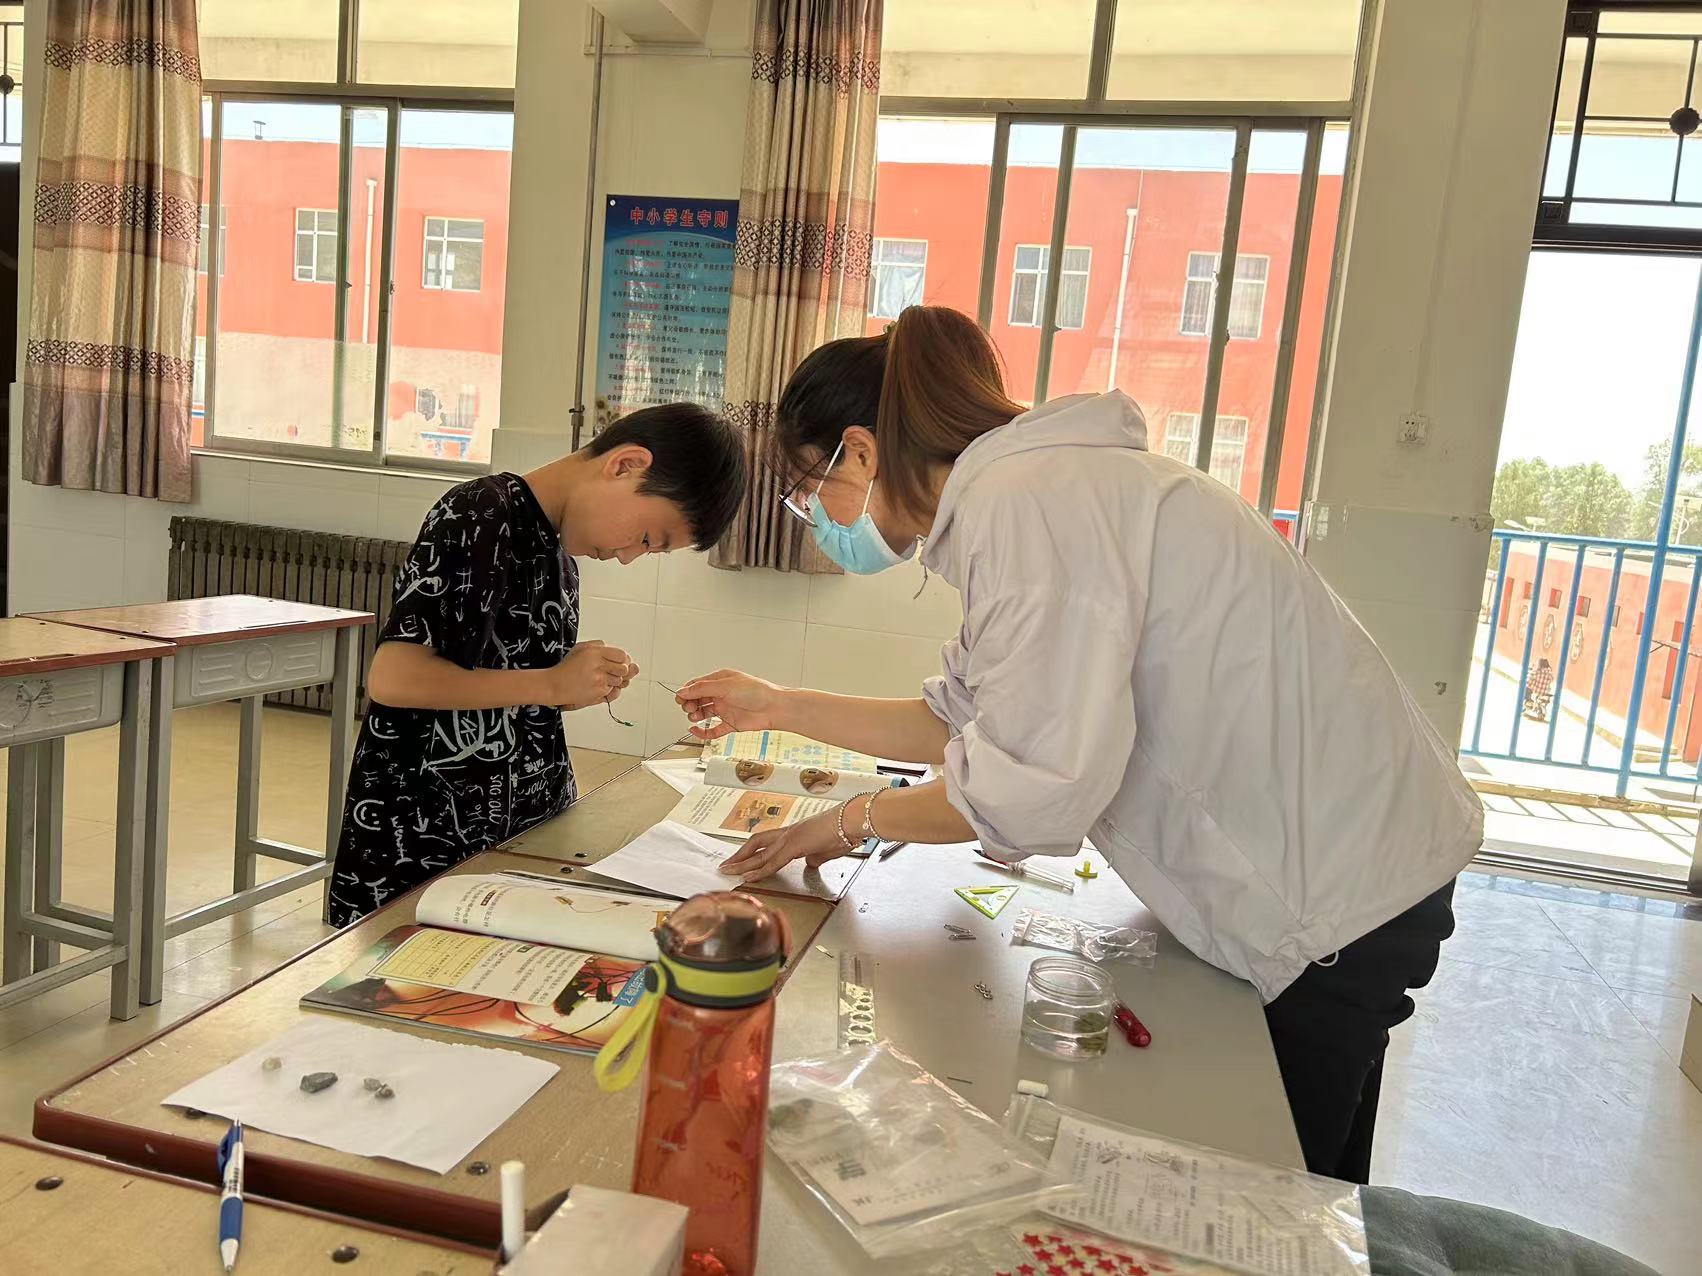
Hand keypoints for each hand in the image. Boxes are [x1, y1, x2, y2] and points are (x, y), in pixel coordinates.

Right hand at [544, 640, 636, 710]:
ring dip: (613, 681)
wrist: (555, 685)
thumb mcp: (580, 648)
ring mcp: (599, 680)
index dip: (622, 660)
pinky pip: (613, 691)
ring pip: (619, 681)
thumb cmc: (567, 668)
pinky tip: (597, 686)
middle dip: (620, 671)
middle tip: (611, 671)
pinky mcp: (598, 692)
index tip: (618, 662)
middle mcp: (598, 665)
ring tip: (600, 679)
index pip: (621, 655)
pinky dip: (608, 690)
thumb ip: (599, 645)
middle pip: (624, 669)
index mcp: (594, 652)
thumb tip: (612, 649)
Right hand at [674, 669, 784, 740]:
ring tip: (695, 716)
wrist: (773, 709)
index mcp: (720, 681)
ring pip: (703, 713)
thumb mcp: (724, 685)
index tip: (680, 698)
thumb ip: (702, 689)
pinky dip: (702, 731)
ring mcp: (725, 709)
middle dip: (689, 703)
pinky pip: (712, 729)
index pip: (697, 685)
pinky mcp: (730, 724)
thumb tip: (684, 691)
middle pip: (697, 699)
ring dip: (695, 715)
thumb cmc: (756, 692)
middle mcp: (722, 694)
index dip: (687, 692)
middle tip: (689, 707)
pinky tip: (695, 730)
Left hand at [718, 804, 854, 881]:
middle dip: (740, 855)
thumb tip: (810, 864)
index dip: (753, 851)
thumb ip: (816, 858)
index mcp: (794, 834)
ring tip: (728, 871)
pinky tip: (748, 876)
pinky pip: (771, 862)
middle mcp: (787, 834)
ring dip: (742, 863)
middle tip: (726, 865)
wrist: (850, 822)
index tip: (742, 859)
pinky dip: (758, 871)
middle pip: (756, 843)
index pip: (767, 842)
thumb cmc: (843, 833)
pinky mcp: (794, 846)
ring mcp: (789, 838)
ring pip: (758, 853)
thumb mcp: (826, 851)